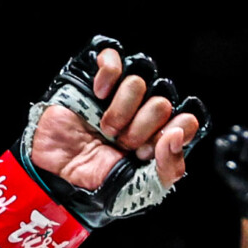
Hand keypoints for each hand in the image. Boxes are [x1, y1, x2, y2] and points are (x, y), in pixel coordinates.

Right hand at [21, 37, 205, 221]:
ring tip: (106, 129)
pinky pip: (113, 59)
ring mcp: (120, 96)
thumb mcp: (140, 188)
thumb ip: (169, 169)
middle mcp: (144, 114)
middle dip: (140, 129)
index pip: (188, 121)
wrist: (59, 174)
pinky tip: (98, 96)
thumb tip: (177, 135)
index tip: (149, 150)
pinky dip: (107, 77)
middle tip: (123, 143)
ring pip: (139, 83)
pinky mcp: (97, 80)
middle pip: (162, 103)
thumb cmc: (98, 181)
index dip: (171, 134)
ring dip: (120, 111)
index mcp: (160, 138)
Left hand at [210, 125, 247, 222]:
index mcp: (239, 142)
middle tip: (244, 160)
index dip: (233, 139)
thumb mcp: (222, 168)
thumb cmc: (239, 181)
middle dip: (243, 147)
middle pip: (246, 133)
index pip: (236, 130)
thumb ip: (218, 153)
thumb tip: (220, 139)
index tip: (231, 147)